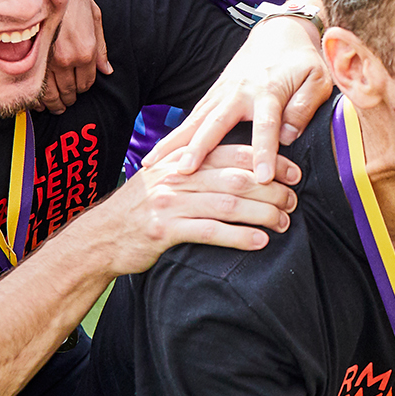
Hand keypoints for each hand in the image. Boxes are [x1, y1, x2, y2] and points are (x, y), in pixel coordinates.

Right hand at [32, 0, 110, 114]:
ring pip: (51, 93)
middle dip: (68, 100)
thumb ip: (101, 48)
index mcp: (86, 50)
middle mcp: (68, 59)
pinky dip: (36, 97)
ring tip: (53, 106)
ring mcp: (47, 59)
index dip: (82, 89)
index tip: (78, 89)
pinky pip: (34, 85)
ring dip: (53, 103)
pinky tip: (37, 100)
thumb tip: (106, 70)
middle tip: (65, 103)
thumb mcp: (95, 18)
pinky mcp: (29, 56)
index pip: (86, 82)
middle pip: (69, 91)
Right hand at [97, 133, 298, 273]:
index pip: (233, 153)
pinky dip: (239, 236)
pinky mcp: (164, 230)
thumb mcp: (165, 181)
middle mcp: (178, 177)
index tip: (294, 172)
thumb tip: (237, 170)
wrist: (99, 237)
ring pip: (228, 204)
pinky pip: (210, 232)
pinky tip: (260, 241)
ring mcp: (170, 203)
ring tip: (284, 222)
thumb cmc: (139, 211)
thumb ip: (195, 171)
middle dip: (272, 188)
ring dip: (262, 213)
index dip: (268, 161)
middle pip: (236, 178)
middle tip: (295, 199)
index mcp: (182, 160)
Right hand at [168, 15, 332, 185]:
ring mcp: (222, 92)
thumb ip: (305, 107)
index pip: (266, 126)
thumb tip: (288, 136)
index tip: (261, 178)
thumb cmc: (303, 61)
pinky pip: (191, 118)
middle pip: (215, 123)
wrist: (280, 32)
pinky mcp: (213, 94)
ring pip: (194, 121)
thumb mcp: (318, 80)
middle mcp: (239, 92)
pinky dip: (173, 136)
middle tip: (183, 171)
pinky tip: (158, 154)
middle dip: (199, 148)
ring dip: (174, 143)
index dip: (264, 152)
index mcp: (268, 91)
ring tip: (152, 165)